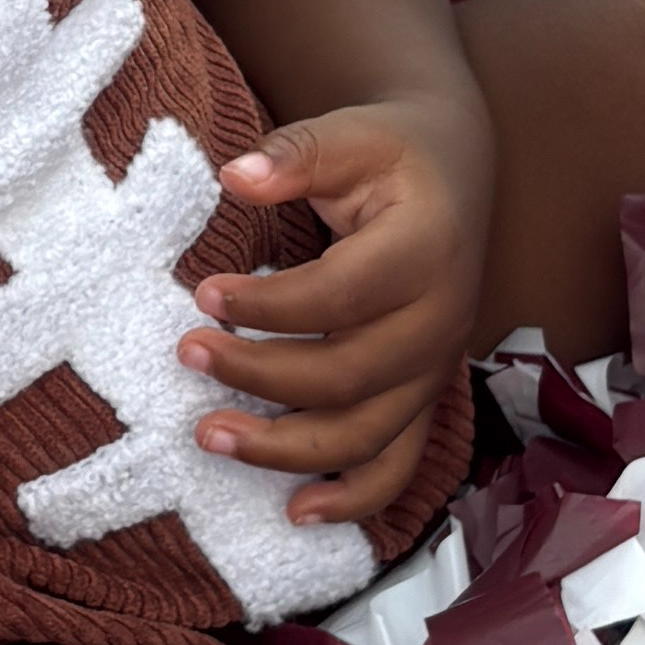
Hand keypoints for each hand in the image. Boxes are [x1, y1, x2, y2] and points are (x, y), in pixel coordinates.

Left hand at [185, 95, 491, 524]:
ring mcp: (435, 369)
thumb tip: (234, 177)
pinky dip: (353, 500)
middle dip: (258, 375)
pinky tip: (297, 512)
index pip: (340, 296)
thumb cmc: (394, 155)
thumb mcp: (351, 132)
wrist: (457, 175)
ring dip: (284, 448)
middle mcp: (440, 321)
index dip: (267, 305)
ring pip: (365, 434)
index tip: (203, 294)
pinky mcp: (424, 397)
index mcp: (426, 251)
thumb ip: (295, 154)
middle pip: (346, 376)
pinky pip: (398, 466)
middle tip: (187, 353)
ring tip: (208, 434)